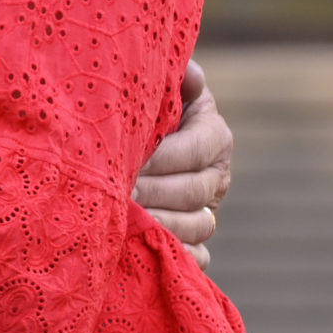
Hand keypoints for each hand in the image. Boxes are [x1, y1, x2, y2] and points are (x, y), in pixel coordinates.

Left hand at [134, 60, 232, 270]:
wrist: (135, 148)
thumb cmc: (143, 112)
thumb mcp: (161, 90)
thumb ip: (174, 81)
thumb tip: (190, 72)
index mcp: (215, 137)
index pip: (193, 150)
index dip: (159, 157)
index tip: (127, 161)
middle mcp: (218, 177)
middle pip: (191, 191)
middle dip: (151, 191)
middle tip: (114, 192)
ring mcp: (209, 214)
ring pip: (195, 227)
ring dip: (158, 225)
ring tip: (123, 219)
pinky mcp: (197, 245)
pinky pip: (197, 260)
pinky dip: (173, 257)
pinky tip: (142, 249)